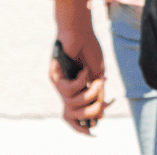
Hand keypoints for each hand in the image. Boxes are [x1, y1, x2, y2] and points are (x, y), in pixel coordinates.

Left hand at [50, 0, 111, 134]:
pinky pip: (68, 89)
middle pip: (75, 112)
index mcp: (77, 88)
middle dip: (91, 108)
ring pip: (72, 103)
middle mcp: (66, 88)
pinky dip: (80, 81)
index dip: (86, 118)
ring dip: (89, 92)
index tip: (96, 124)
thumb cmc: (89, 50)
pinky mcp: (54, 76)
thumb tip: (101, 112)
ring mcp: (60, 83)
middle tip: (102, 96)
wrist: (80, 33)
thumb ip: (98, 91)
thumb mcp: (98, 74)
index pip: (79, 110)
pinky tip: (83, 70)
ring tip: (95, 79)